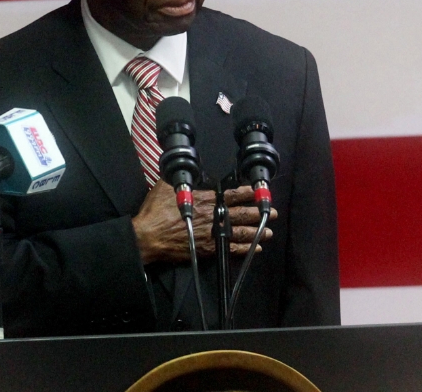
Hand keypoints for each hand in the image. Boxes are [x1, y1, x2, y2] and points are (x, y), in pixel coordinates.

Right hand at [132, 182, 277, 264]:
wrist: (148, 237)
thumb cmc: (155, 212)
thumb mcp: (166, 187)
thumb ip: (181, 180)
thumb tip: (185, 171)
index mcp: (205, 200)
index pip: (231, 195)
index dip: (247, 193)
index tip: (258, 191)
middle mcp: (212, 217)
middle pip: (241, 214)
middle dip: (259, 212)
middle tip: (273, 213)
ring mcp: (212, 234)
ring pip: (240, 232)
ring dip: (256, 232)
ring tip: (269, 232)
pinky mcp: (208, 249)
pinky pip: (231, 250)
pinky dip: (244, 249)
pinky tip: (255, 248)